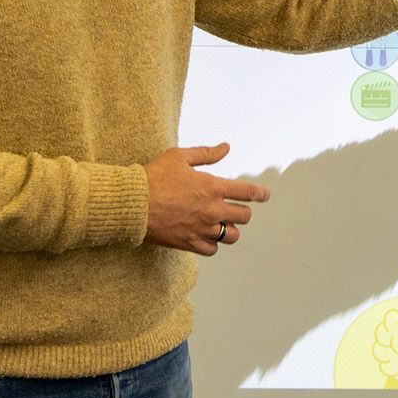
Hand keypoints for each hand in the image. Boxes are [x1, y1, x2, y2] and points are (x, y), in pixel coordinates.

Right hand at [143, 142, 268, 254]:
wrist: (133, 203)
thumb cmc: (154, 177)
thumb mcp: (180, 157)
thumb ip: (206, 153)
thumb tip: (226, 147)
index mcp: (213, 187)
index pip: (248, 193)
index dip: (260, 194)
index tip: (264, 195)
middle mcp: (212, 209)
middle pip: (244, 216)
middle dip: (244, 212)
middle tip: (238, 209)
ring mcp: (202, 228)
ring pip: (232, 236)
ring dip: (231, 230)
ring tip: (224, 225)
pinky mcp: (190, 242)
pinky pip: (212, 250)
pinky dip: (213, 244)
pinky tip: (207, 237)